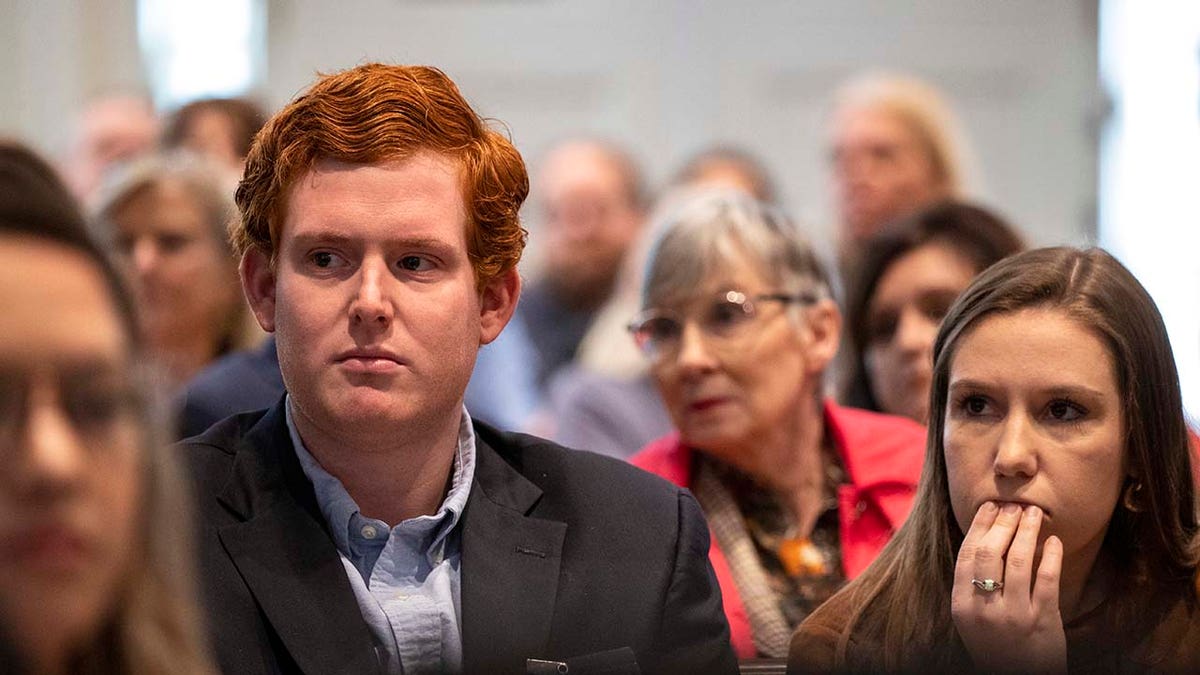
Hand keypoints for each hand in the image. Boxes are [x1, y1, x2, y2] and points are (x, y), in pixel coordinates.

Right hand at [951, 501, 1066, 673]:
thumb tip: (986, 535)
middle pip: (990, 553)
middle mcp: (984, 610)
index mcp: (962, 606)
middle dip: (1003, 523)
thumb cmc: (996, 644)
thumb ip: (973, 584)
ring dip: (1027, 531)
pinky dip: (1051, 555)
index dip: (980, 526)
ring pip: (1018, 561)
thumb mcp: (973, 617)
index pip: (967, 554)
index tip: (991, 507)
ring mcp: (1014, 616)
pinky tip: (1054, 541)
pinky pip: (1047, 579)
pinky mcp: (1043, 622)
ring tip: (1034, 514)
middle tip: (1014, 506)